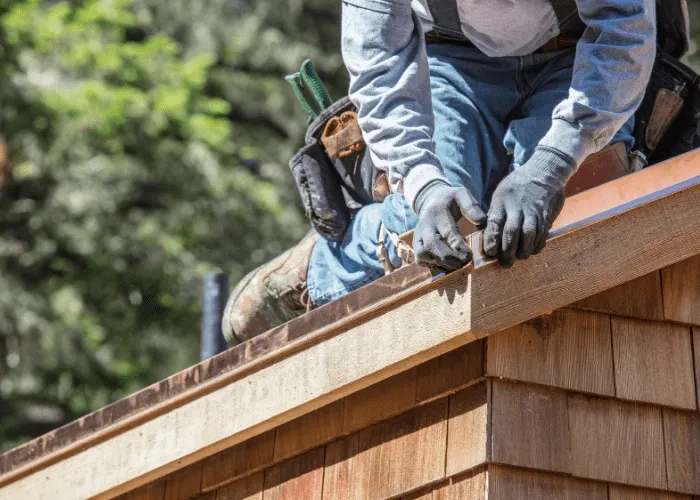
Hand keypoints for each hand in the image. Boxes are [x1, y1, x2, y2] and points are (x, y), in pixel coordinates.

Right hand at [413, 183, 485, 270]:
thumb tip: (481, 221)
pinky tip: (447, 264)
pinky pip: (420, 260)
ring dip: (441, 263)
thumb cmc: (450, 200)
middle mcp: (425, 226)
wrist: (431, 200)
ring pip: (422, 255)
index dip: (458, 247)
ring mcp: (418, 236)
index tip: (470, 255)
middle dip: (449, 258)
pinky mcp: (416, 245)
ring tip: (457, 264)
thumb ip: (471, 206)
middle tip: (465, 262)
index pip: (447, 232)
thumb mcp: (462, 195)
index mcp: (438, 213)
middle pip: (431, 246)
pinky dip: (433, 266)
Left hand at [484, 147, 571, 267]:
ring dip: (524, 249)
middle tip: (505, 264)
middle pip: (512, 231)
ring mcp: (532, 211)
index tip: (489, 253)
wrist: (542, 173)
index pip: (494, 222)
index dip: (492, 239)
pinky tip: (533, 250)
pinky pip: (542, 232)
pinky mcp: (545, 214)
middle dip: (508, 250)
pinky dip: (538, 243)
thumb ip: (494, 215)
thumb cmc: (514, 188)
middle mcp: (517, 207)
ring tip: (520, 258)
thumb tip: (486, 237)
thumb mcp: (499, 195)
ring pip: (528, 233)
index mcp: (501, 201)